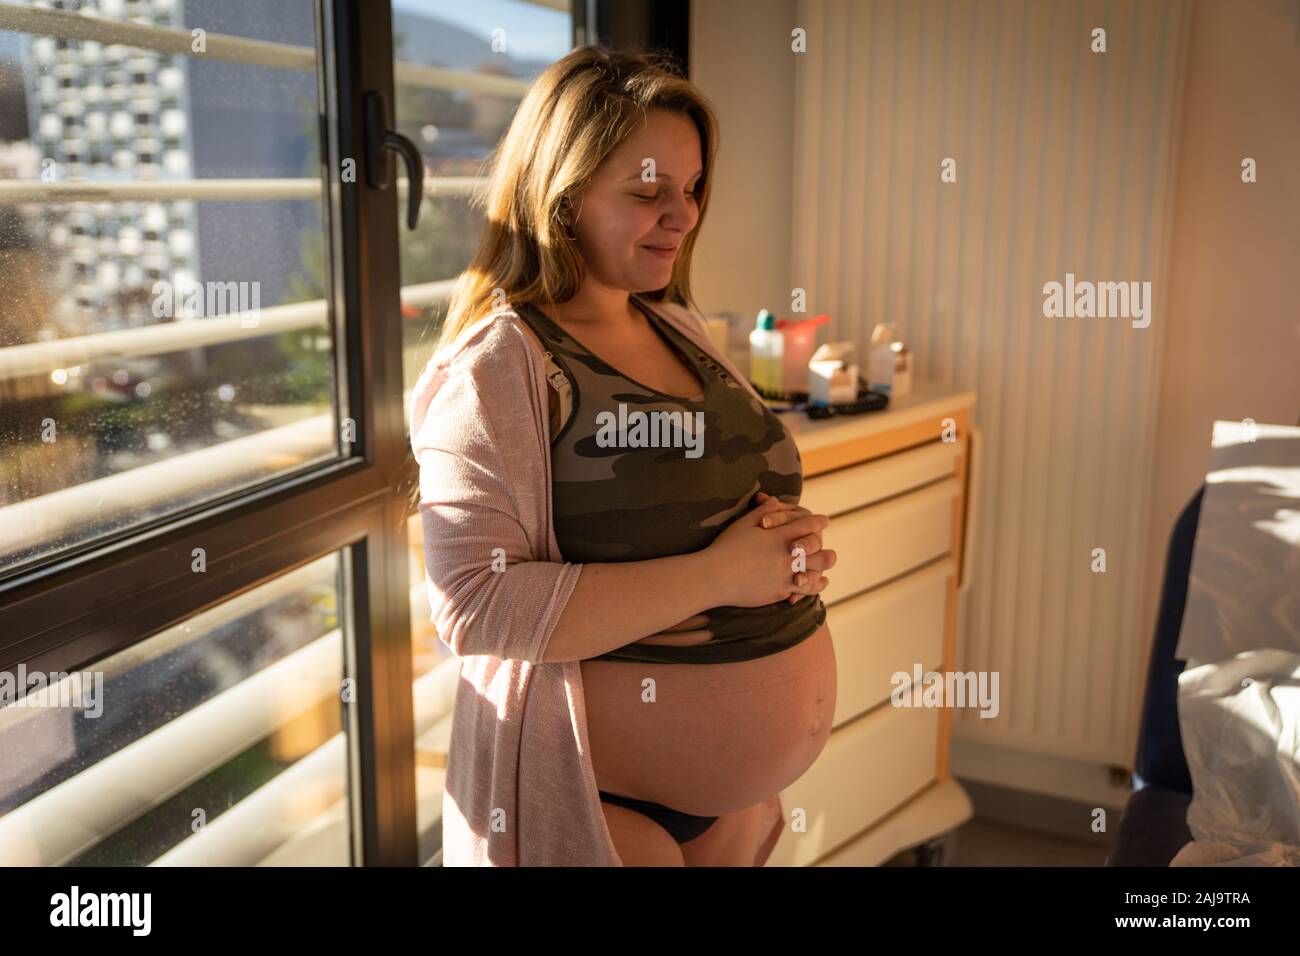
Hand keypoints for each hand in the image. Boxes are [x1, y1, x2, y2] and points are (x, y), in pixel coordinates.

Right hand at [702, 493, 832, 608]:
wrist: (714, 577)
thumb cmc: (725, 548)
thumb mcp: (743, 524)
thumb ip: (762, 511)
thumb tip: (774, 499)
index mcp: (777, 536)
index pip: (806, 525)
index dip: (818, 522)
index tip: (825, 521)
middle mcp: (784, 555)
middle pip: (817, 549)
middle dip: (825, 549)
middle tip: (830, 551)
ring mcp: (783, 575)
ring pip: (814, 572)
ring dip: (822, 569)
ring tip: (825, 569)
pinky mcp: (779, 591)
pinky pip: (803, 591)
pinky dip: (812, 587)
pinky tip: (816, 584)